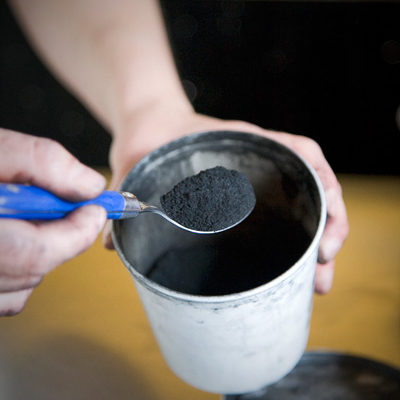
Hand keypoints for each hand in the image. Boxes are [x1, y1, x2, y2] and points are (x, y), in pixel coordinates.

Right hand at [0, 128, 106, 315]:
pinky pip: (5, 296)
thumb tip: (89, 185)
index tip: (94, 211)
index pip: (33, 253)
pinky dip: (19, 269)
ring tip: (24, 219)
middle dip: (61, 238)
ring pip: (22, 286)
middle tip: (67, 209)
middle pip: (32, 270)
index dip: (75, 232)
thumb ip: (42, 161)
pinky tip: (10, 239)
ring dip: (39, 253)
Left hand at [104, 105, 348, 293]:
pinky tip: (290, 270)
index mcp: (243, 143)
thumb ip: (124, 194)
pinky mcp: (245, 198)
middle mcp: (258, 162)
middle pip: (311, 192)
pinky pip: (278, 217)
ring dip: (314, 246)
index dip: (324, 193)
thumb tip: (108, 245)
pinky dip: (293, 241)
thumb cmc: (151, 137)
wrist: (151, 126)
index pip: (303, 155)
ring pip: (301, 209)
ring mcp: (255, 181)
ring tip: (315, 284)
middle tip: (320, 281)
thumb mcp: (138, 161)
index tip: (322, 239)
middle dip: (326, 235)